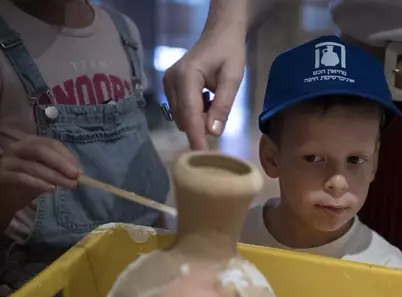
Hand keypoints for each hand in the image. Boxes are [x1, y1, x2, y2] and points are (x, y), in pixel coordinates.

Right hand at [0, 135, 78, 207]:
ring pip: (33, 166)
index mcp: (30, 142)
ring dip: (54, 176)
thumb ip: (59, 168)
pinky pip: (22, 178)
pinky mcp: (1, 175)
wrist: (7, 196)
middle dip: (61, 163)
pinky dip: (39, 183)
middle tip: (75, 175)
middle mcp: (16, 147)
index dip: (66, 155)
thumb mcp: (47, 171)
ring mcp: (7, 161)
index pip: (50, 143)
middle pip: (40, 151)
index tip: (79, 168)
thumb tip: (79, 171)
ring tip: (68, 185)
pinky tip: (51, 189)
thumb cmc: (30, 180)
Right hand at [163, 25, 245, 149]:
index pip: (190, 114)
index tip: (202, 157)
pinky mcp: (169, 87)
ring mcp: (167, 84)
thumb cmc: (230, 53)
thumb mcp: (233, 79)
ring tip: (214, 101)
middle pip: (184, 118)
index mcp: (186, 76)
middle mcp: (171, 81)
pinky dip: (195, 112)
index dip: (196, 137)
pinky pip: (181, 110)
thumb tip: (213, 133)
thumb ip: (223, 106)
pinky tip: (207, 99)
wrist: (220, 34)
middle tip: (220, 116)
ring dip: (199, 119)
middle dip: (201, 126)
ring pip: (182, 117)